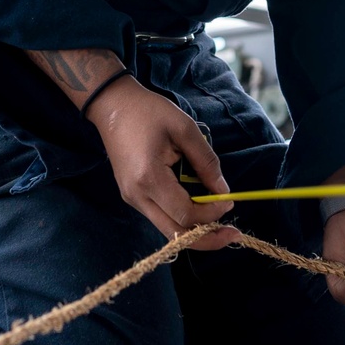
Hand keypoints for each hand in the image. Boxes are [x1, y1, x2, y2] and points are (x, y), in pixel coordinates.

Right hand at [88, 77, 239, 250]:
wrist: (112, 105)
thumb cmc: (148, 112)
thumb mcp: (184, 129)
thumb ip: (206, 162)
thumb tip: (223, 191)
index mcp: (149, 179)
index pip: (185, 214)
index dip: (211, 214)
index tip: (230, 200)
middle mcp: (137, 196)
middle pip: (175, 234)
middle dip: (207, 238)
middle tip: (233, 234)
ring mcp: (132, 198)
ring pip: (167, 229)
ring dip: (195, 229)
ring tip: (219, 220)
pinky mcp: (132, 195)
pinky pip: (160, 216)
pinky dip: (182, 218)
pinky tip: (199, 208)